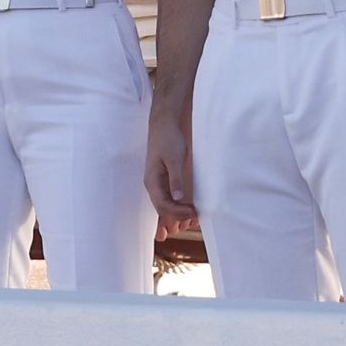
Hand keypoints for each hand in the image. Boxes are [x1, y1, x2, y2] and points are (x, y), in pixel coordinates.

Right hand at [144, 114, 198, 241]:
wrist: (164, 123)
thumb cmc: (168, 139)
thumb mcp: (174, 158)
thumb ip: (175, 179)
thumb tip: (178, 199)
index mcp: (152, 181)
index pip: (163, 205)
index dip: (178, 213)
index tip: (193, 213)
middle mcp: (153, 185)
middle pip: (163, 209)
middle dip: (177, 218)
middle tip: (194, 221)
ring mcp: (158, 182)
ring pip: (166, 205)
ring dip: (177, 215)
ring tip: (191, 222)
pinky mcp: (164, 178)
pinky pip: (170, 197)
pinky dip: (178, 205)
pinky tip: (187, 209)